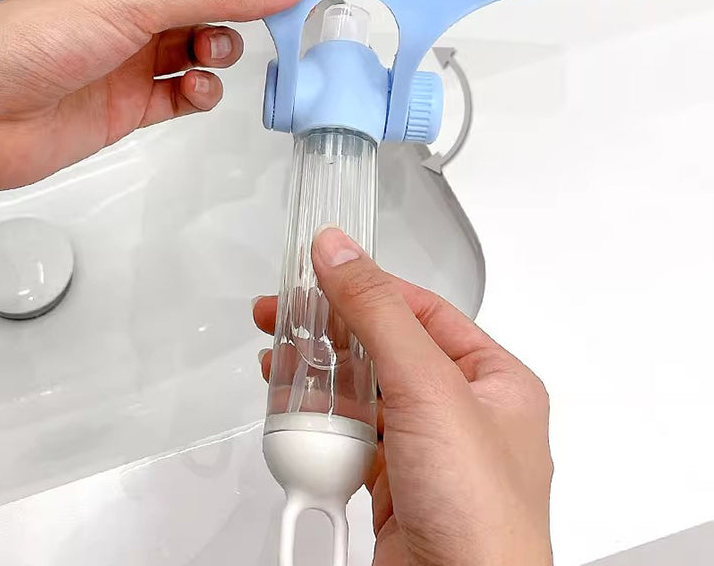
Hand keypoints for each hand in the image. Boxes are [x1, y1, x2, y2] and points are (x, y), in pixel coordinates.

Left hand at [0, 0, 310, 192]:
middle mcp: (134, 10)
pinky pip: (189, 94)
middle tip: (272, 11)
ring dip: (218, 52)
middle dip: (239, 9)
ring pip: (204, 49)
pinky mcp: (135, 102)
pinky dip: (202, 93)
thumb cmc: (29, 41)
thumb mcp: (133, 3)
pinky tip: (194, 89)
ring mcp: (136, 57)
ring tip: (207, 54)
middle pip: (210, 3)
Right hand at [253, 227, 552, 565]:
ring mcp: (427, 451)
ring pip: (363, 395)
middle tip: (281, 314)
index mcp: (494, 380)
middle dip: (330, 332)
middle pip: (384, 350)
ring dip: (318, 378)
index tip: (319, 269)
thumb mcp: (428, 389)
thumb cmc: (483, 520)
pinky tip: (296, 410)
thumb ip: (379, 314)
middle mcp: (464, 413)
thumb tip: (341, 252)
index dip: (367, 286)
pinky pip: (351, 437)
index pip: (421, 310)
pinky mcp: (394, 485)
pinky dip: (320, 424)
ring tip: (278, 358)